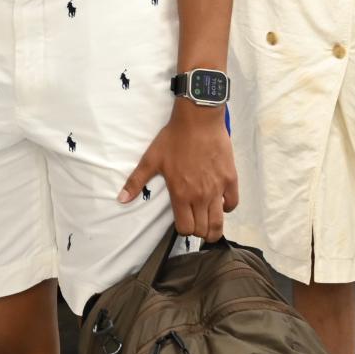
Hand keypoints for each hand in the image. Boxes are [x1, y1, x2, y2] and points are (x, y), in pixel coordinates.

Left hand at [118, 103, 237, 241]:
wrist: (198, 121)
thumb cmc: (174, 139)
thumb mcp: (151, 160)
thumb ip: (136, 182)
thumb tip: (121, 199)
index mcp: (181, 194)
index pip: (186, 228)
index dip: (183, 230)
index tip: (181, 223)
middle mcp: (201, 196)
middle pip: (203, 229)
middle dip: (198, 232)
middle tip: (195, 224)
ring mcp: (218, 189)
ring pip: (219, 222)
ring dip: (214, 227)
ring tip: (209, 225)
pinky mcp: (230, 180)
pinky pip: (233, 204)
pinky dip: (227, 207)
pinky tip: (219, 202)